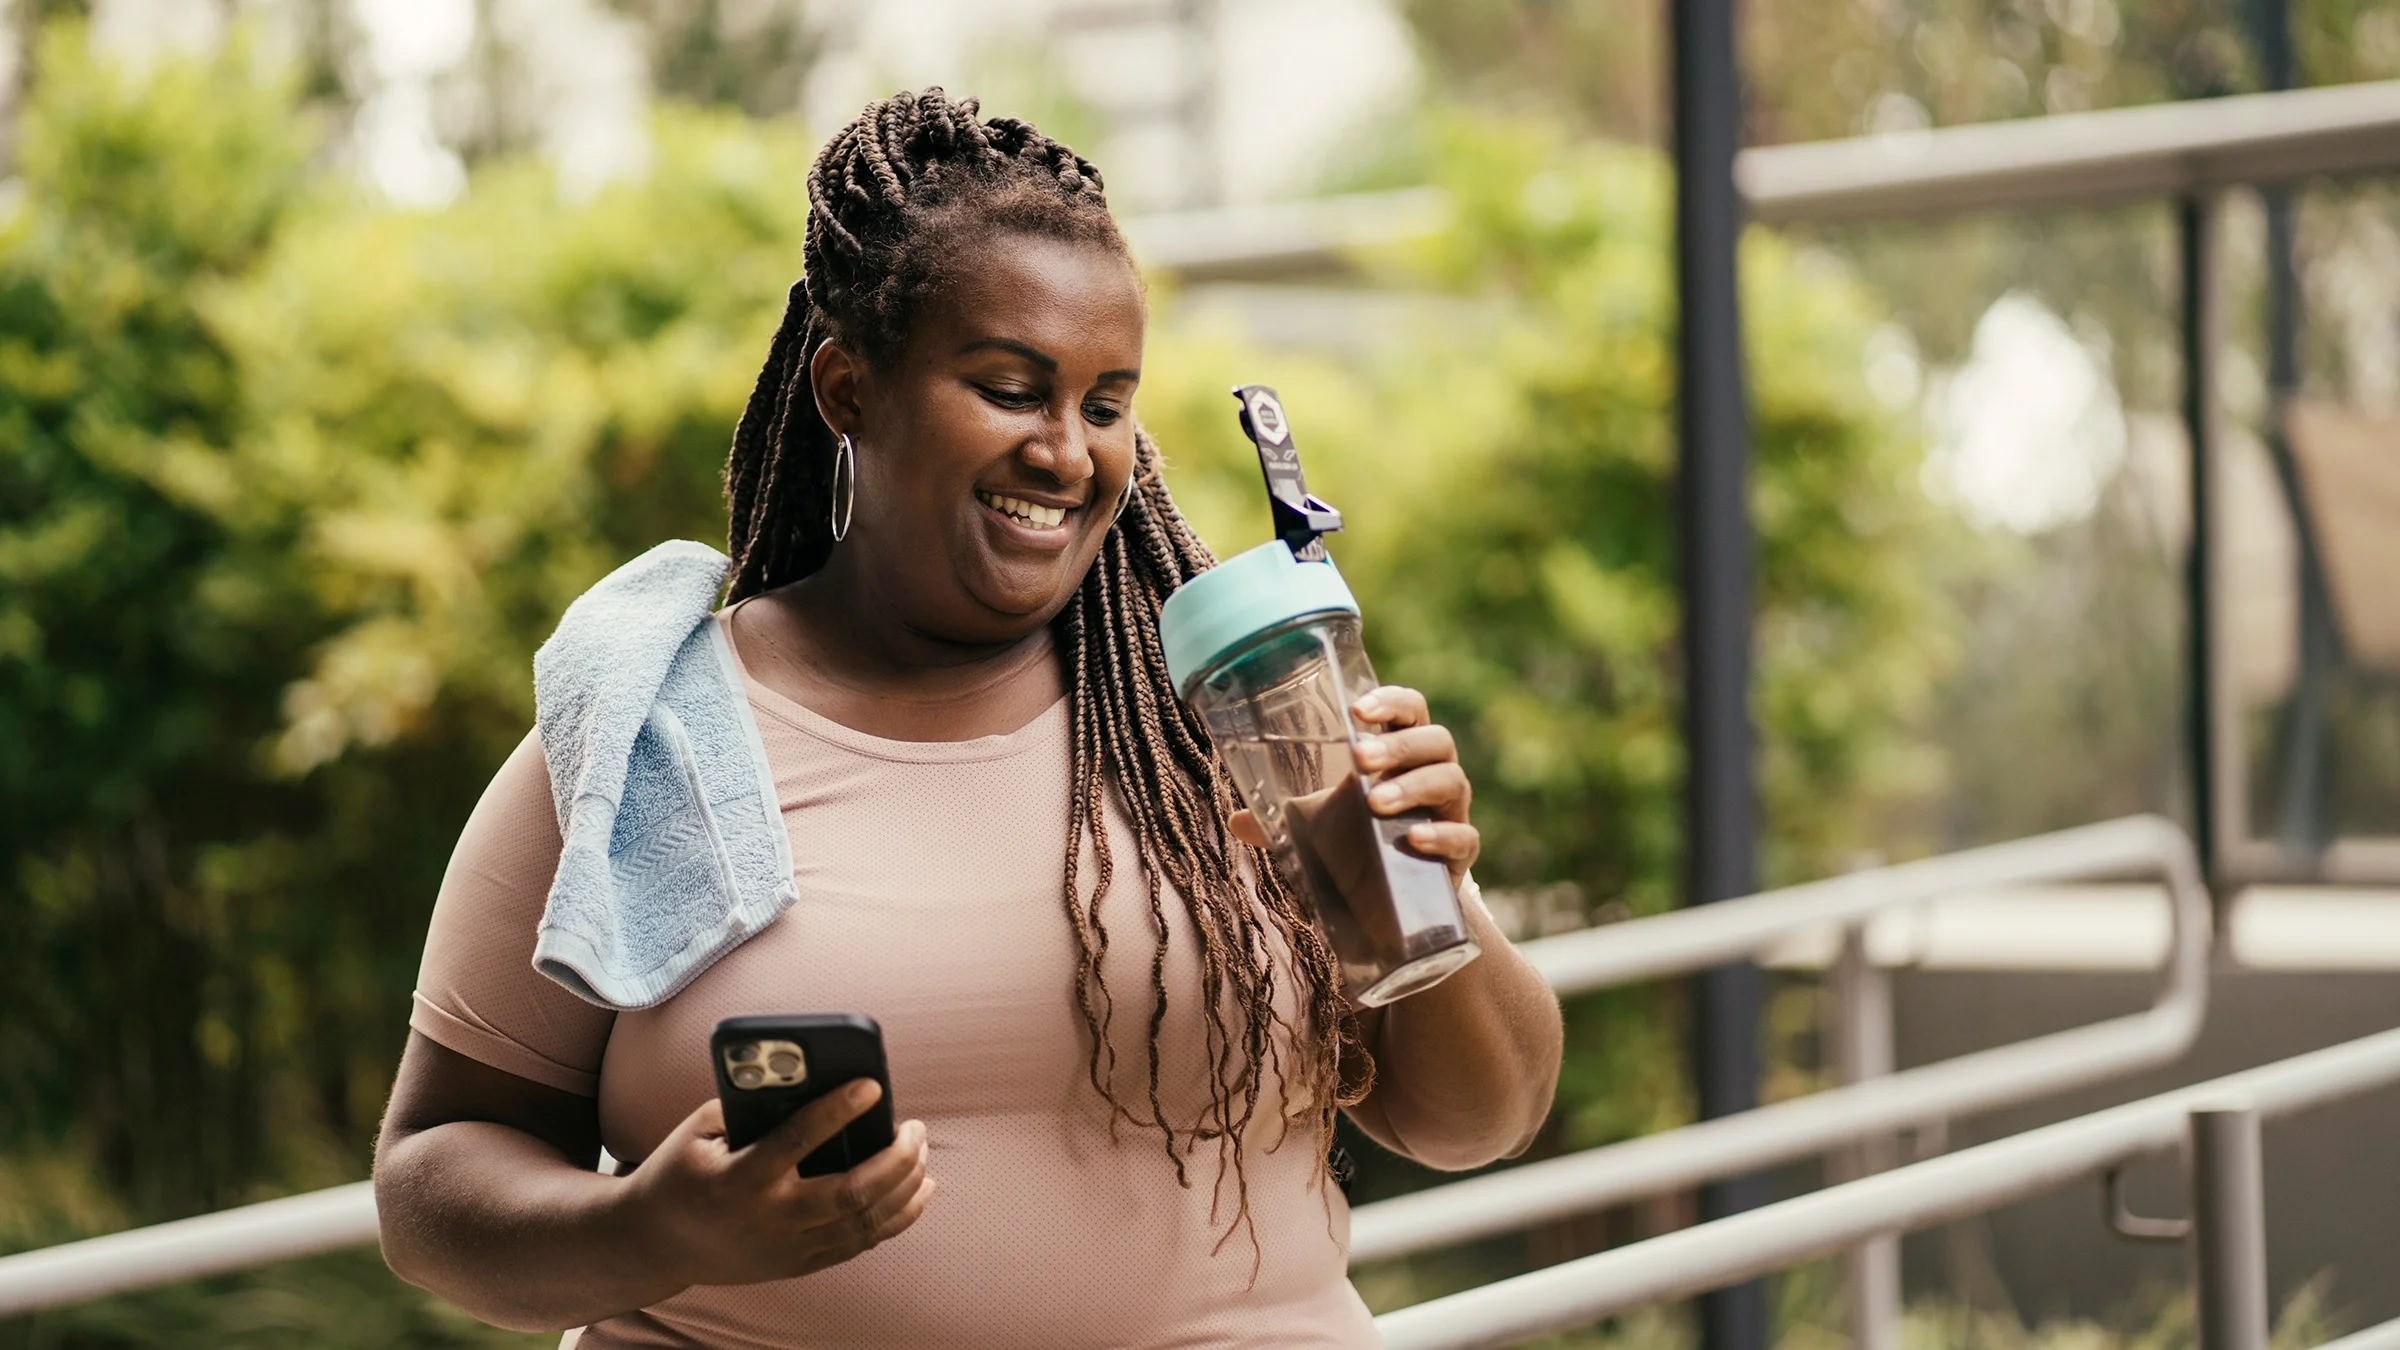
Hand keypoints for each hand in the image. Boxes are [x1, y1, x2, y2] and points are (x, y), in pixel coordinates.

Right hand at [620, 1080, 933, 1288]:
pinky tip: (917, 1191)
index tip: (872, 1085)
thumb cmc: (680, 1172)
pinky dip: (896, 1218)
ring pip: (864, 1223)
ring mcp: (786, 1249)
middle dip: (896, 1159)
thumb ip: (751, 1105)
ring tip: (923, 1153)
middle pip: (851, 1193)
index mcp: (740, 1179)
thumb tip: (811, 1080)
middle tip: (915, 1127)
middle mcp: (769, 1219)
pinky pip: (859, 1243)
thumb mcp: (700, 1131)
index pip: (799, 1141)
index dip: (839, 1110)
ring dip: (905, 1187)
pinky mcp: (797, 1265)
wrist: (653, 1245)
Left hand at [1229, 684, 1479, 880]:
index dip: (1391, 703)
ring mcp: (1451, 813)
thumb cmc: (1358, 847)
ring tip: (1375, 802)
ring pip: (1451, 780)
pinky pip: (1464, 837)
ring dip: (1413, 785)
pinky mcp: (1461, 855)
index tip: (1358, 710)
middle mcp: (1433, 775)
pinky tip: (1412, 839)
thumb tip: (1235, 820)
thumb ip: (1279, 822)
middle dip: (1398, 745)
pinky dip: (1441, 835)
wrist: (1395, 906)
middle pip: (1435, 740)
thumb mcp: (1317, 830)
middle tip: (1361, 759)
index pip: (1409, 710)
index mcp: (1402, 755)